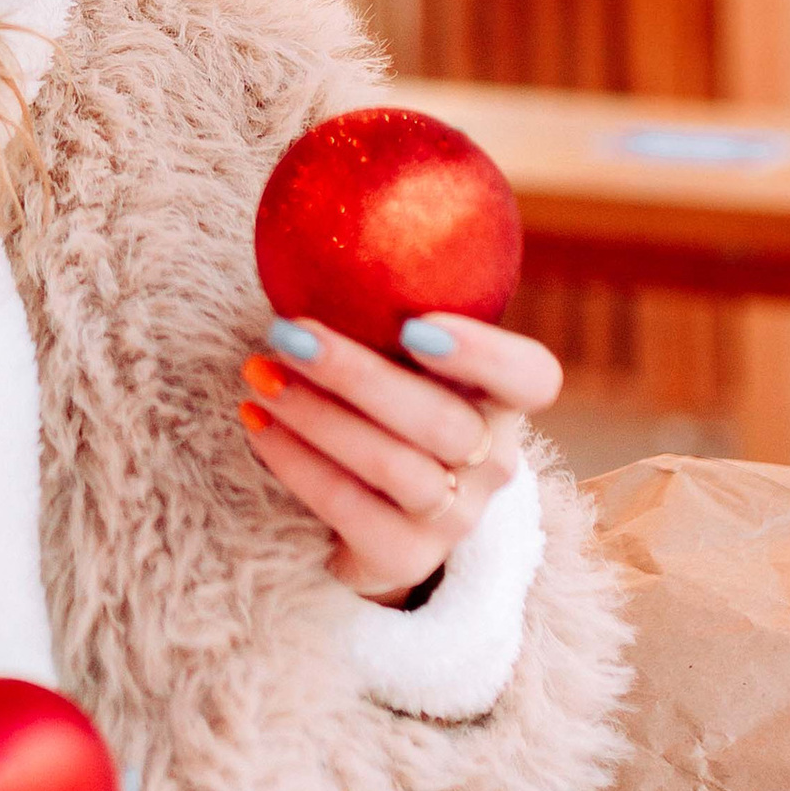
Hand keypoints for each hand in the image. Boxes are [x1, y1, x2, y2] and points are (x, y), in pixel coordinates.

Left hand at [237, 311, 562, 603]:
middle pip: (440, 421)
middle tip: (288, 333)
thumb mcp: (400, 364)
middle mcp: (493, 461)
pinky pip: (349, 508)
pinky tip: (257, 424)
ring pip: (391, 464)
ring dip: (316, 415)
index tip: (416, 325)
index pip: (532, 377)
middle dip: (355, 374)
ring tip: (259, 374)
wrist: (375, 517)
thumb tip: (318, 233)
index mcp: (502, 400)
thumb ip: (385, 315)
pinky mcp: (405, 557)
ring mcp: (455, 516)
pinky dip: (296, 462)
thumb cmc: (384, 407)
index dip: (484, 353)